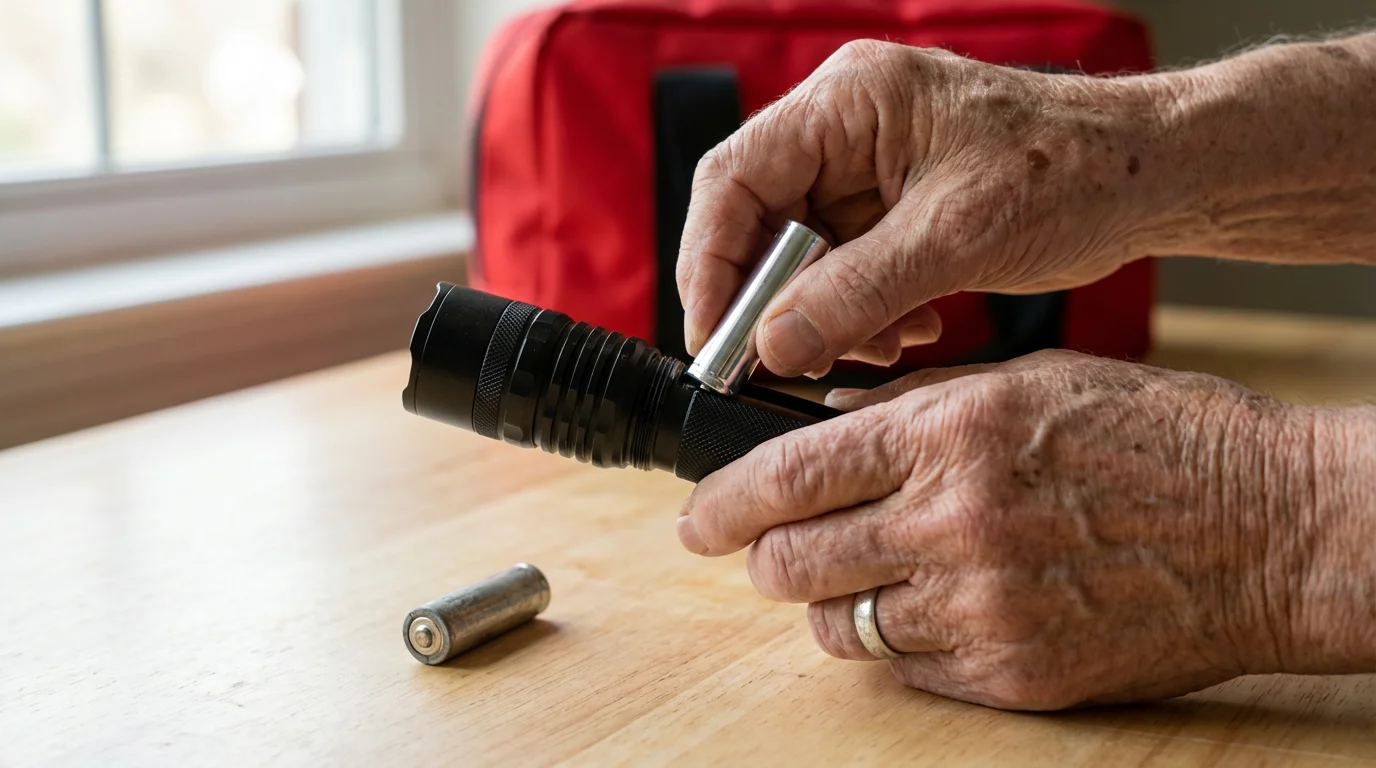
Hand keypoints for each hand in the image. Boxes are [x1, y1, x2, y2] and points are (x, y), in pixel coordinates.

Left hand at [675, 351, 1324, 709]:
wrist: (1269, 527)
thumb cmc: (1160, 438)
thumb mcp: (1030, 382)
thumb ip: (914, 411)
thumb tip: (825, 430)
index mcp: (951, 432)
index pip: (789, 474)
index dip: (724, 503)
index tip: (697, 519)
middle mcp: (954, 521)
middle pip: (794, 563)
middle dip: (764, 561)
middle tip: (768, 556)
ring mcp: (984, 607)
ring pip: (841, 626)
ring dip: (829, 606)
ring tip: (858, 582)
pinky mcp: (1015, 675)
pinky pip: (909, 671)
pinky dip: (900, 643)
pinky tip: (930, 612)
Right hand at [677, 41, 1174, 375]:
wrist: (1150, 178)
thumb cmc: (1075, 171)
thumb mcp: (958, 236)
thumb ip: (856, 293)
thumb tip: (772, 345)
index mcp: (848, 101)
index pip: (733, 178)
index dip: (710, 262)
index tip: (715, 337)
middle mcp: (844, 127)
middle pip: (757, 219)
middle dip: (770, 299)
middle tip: (782, 362)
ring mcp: (866, 168)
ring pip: (797, 255)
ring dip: (821, 313)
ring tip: (873, 346)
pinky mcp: (890, 206)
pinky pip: (841, 268)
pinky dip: (858, 311)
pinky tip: (905, 329)